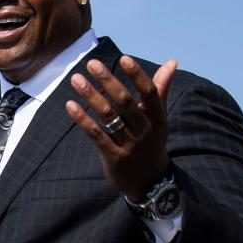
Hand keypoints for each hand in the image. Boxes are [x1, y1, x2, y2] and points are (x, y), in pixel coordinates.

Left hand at [65, 56, 177, 201]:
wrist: (151, 184)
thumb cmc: (152, 143)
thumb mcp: (159, 119)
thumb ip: (160, 90)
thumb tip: (172, 62)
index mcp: (157, 118)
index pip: (149, 93)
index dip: (137, 75)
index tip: (123, 58)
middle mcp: (145, 130)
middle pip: (125, 102)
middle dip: (107, 81)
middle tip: (91, 63)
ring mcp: (129, 145)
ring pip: (108, 116)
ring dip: (91, 95)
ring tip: (76, 79)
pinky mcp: (114, 157)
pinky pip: (96, 135)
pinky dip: (83, 119)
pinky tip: (70, 105)